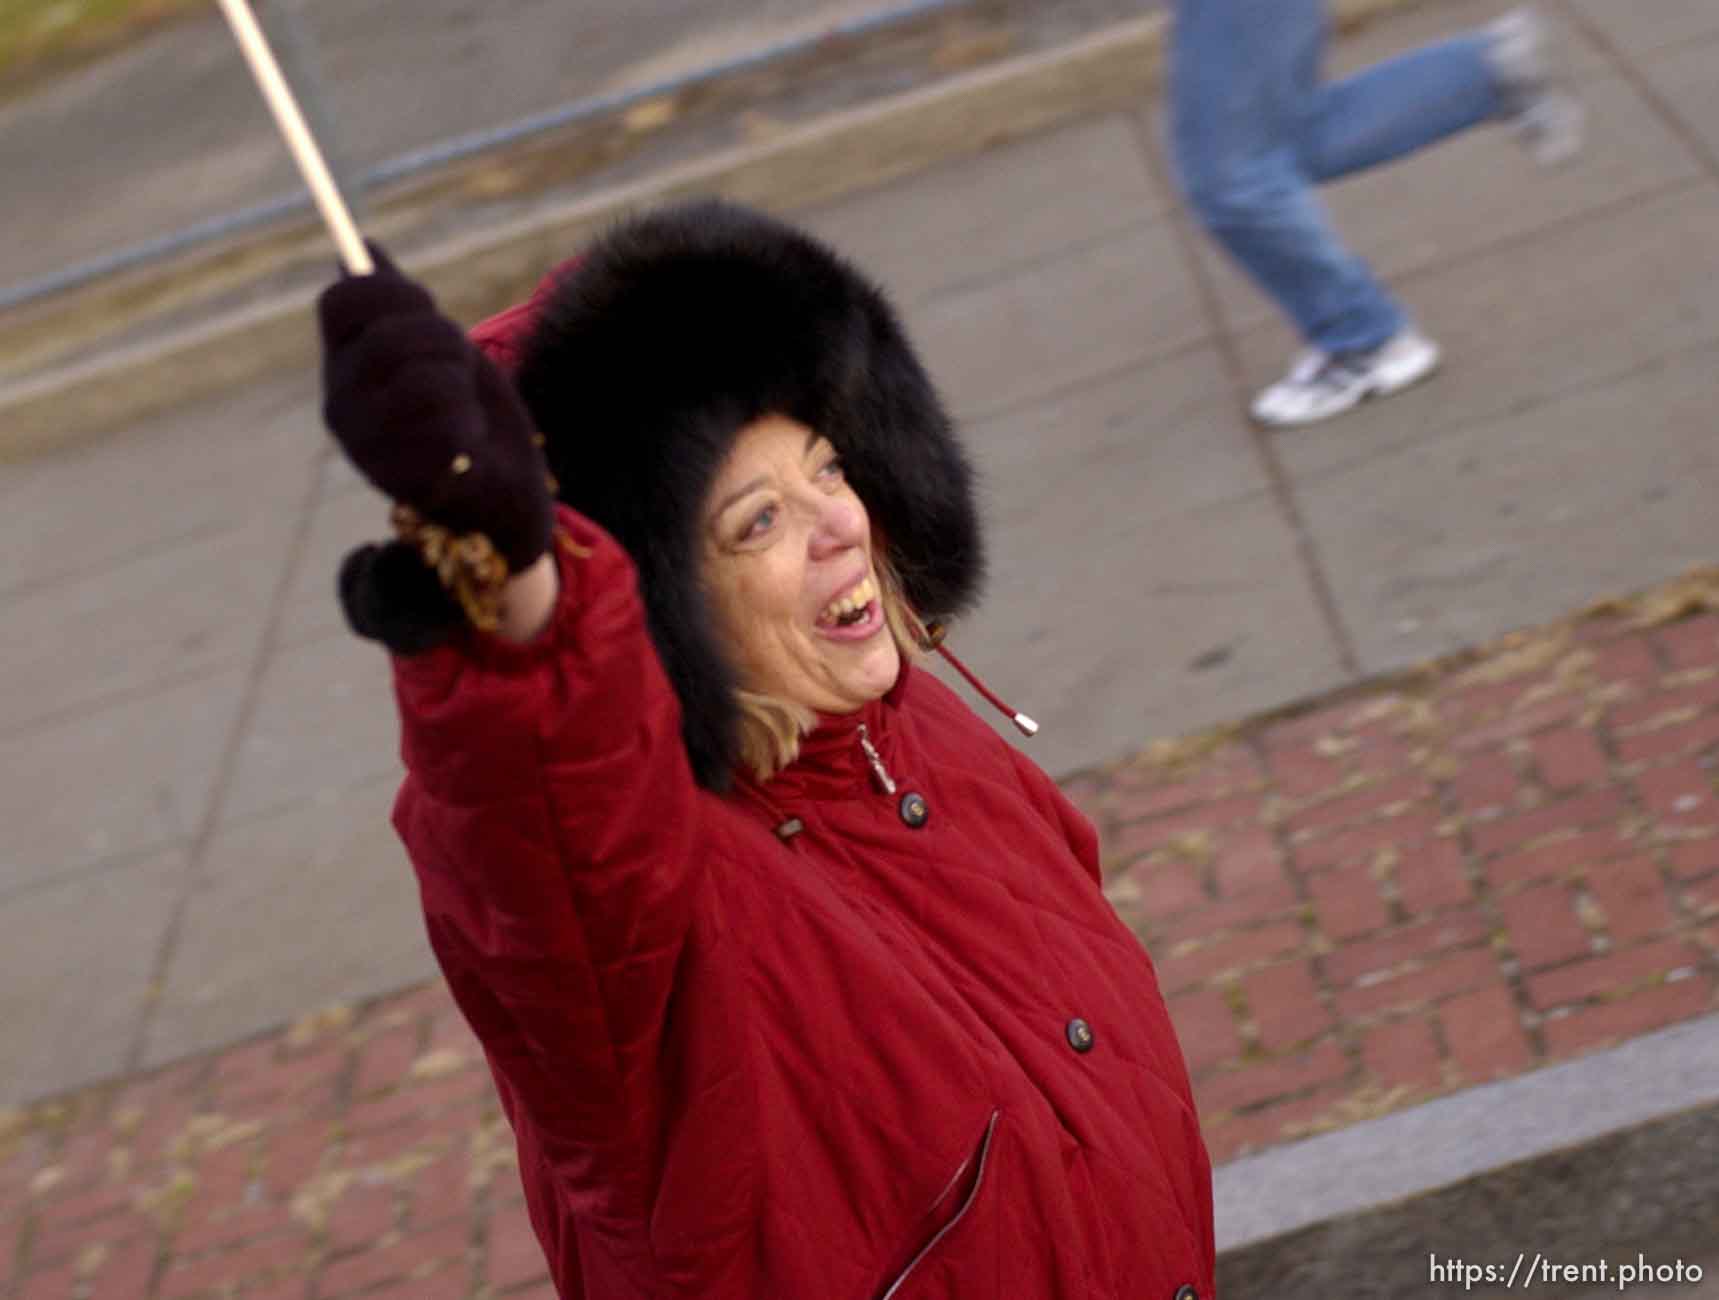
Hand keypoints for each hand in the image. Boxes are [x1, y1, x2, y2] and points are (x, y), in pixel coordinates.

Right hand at [318, 245, 553, 573]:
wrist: (503, 489)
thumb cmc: (469, 410)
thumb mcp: (438, 344)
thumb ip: (398, 302)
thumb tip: (359, 245)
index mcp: (343, 364)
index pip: (342, 301)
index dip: (395, 295)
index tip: (430, 311)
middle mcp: (340, 405)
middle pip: (392, 336)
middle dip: (446, 344)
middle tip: (459, 373)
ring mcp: (365, 447)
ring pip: (425, 380)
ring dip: (462, 388)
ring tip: (462, 412)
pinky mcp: (401, 481)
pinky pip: (445, 426)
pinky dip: (469, 428)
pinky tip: (464, 447)